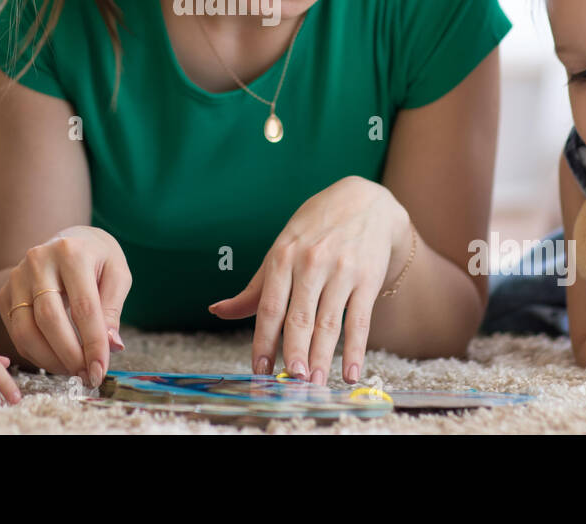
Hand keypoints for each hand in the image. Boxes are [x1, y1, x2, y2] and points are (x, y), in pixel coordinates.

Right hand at [0, 226, 130, 387]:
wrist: (71, 240)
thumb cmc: (98, 259)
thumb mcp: (117, 275)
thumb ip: (113, 310)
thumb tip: (112, 346)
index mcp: (71, 252)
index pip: (83, 307)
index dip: (93, 343)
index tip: (100, 370)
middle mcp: (38, 260)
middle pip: (50, 319)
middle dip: (69, 354)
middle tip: (86, 375)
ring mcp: (17, 276)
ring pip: (26, 329)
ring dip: (49, 359)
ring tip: (72, 370)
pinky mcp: (6, 293)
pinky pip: (16, 332)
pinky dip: (35, 353)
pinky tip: (55, 360)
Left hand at [208, 176, 409, 387]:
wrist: (365, 201)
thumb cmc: (315, 229)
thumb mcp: (282, 248)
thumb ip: (255, 287)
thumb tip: (218, 311)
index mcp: (283, 256)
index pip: (269, 307)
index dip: (263, 342)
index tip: (259, 371)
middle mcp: (311, 263)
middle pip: (299, 318)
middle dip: (294, 353)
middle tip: (290, 383)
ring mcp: (342, 271)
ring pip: (329, 323)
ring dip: (322, 358)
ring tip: (314, 384)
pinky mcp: (368, 278)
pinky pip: (360, 320)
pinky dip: (355, 350)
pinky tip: (351, 374)